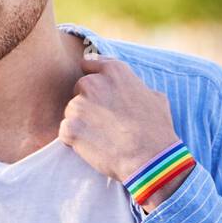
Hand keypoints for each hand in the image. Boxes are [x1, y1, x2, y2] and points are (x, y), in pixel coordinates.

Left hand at [59, 55, 181, 189]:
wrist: (149, 159)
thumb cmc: (156, 130)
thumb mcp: (155, 97)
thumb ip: (135, 86)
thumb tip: (132, 88)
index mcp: (114, 71)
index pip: (90, 63)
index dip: (93, 77)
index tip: (97, 91)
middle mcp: (93, 83)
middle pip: (79, 88)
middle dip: (88, 102)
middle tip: (103, 120)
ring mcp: (79, 106)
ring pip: (71, 111)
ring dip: (81, 121)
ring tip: (100, 136)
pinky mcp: (70, 128)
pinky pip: (65, 131)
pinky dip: (74, 140)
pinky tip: (92, 147)